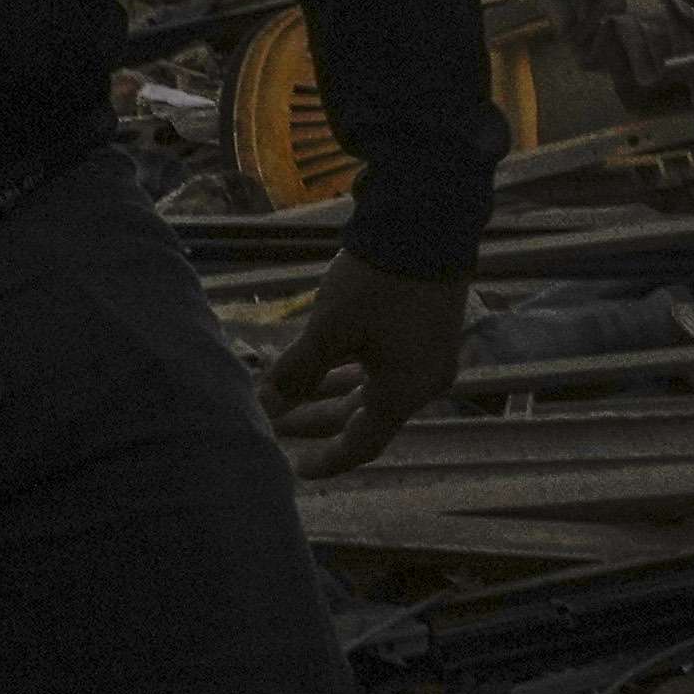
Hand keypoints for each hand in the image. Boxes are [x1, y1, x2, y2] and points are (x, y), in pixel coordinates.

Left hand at [261, 261, 464, 472]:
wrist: (427, 224)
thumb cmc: (378, 284)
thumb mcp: (329, 330)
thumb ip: (297, 372)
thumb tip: (266, 406)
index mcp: (403, 392)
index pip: (362, 445)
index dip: (328, 460)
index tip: (297, 469)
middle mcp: (422, 381)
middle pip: (362, 415)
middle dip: (315, 418)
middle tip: (274, 419)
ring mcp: (427, 354)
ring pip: (371, 386)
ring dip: (328, 391)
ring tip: (285, 386)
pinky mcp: (426, 327)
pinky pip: (383, 363)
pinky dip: (348, 367)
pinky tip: (319, 357)